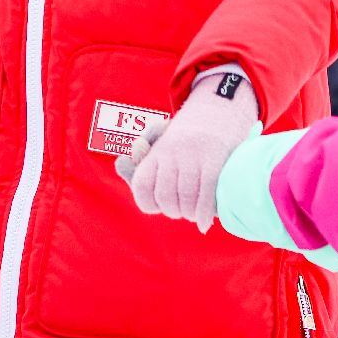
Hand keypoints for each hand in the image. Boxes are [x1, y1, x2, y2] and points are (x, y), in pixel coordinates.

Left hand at [116, 73, 258, 232]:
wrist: (217, 115)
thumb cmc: (183, 144)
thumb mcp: (157, 148)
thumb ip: (135, 164)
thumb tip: (120, 162)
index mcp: (156, 151)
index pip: (142, 186)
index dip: (149, 204)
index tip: (159, 205)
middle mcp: (172, 151)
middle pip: (165, 196)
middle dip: (173, 211)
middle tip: (180, 210)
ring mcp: (194, 156)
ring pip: (186, 199)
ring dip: (189, 214)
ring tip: (193, 214)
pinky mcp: (215, 161)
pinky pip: (206, 195)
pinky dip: (204, 214)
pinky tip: (204, 222)